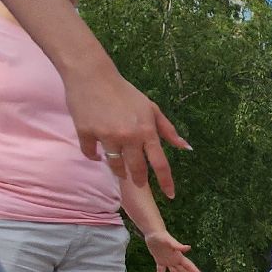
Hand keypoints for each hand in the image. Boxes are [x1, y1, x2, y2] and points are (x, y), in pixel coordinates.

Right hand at [69, 65, 189, 198]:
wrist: (92, 76)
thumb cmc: (124, 92)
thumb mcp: (151, 108)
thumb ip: (168, 130)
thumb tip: (185, 147)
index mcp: (146, 130)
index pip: (160, 163)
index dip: (166, 182)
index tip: (170, 196)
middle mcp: (129, 136)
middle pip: (137, 170)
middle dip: (139, 180)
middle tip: (139, 183)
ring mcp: (106, 135)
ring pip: (114, 165)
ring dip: (118, 170)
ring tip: (119, 169)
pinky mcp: (86, 132)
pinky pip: (91, 154)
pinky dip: (94, 156)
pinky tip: (97, 153)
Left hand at [143, 231, 203, 271]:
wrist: (153, 233)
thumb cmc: (162, 236)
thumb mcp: (169, 241)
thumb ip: (178, 245)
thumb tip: (188, 247)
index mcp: (178, 256)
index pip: (189, 266)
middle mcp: (175, 260)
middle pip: (184, 271)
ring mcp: (168, 261)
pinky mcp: (160, 260)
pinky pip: (161, 270)